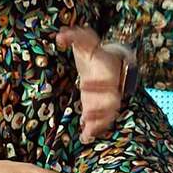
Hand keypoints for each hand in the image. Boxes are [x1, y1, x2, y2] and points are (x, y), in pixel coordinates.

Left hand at [55, 26, 130, 141]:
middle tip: (86, 114)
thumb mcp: (87, 42)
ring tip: (88, 131)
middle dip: (100, 108)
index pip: (107, 78)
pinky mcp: (104, 106)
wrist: (110, 61)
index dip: (98, 84)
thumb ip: (74, 37)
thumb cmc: (95, 53)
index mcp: (109, 69)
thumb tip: (60, 35)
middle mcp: (113, 85)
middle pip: (112, 99)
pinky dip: (96, 128)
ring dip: (100, 122)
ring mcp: (110, 97)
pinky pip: (105, 119)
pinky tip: (86, 137)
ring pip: (110, 112)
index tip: (84, 85)